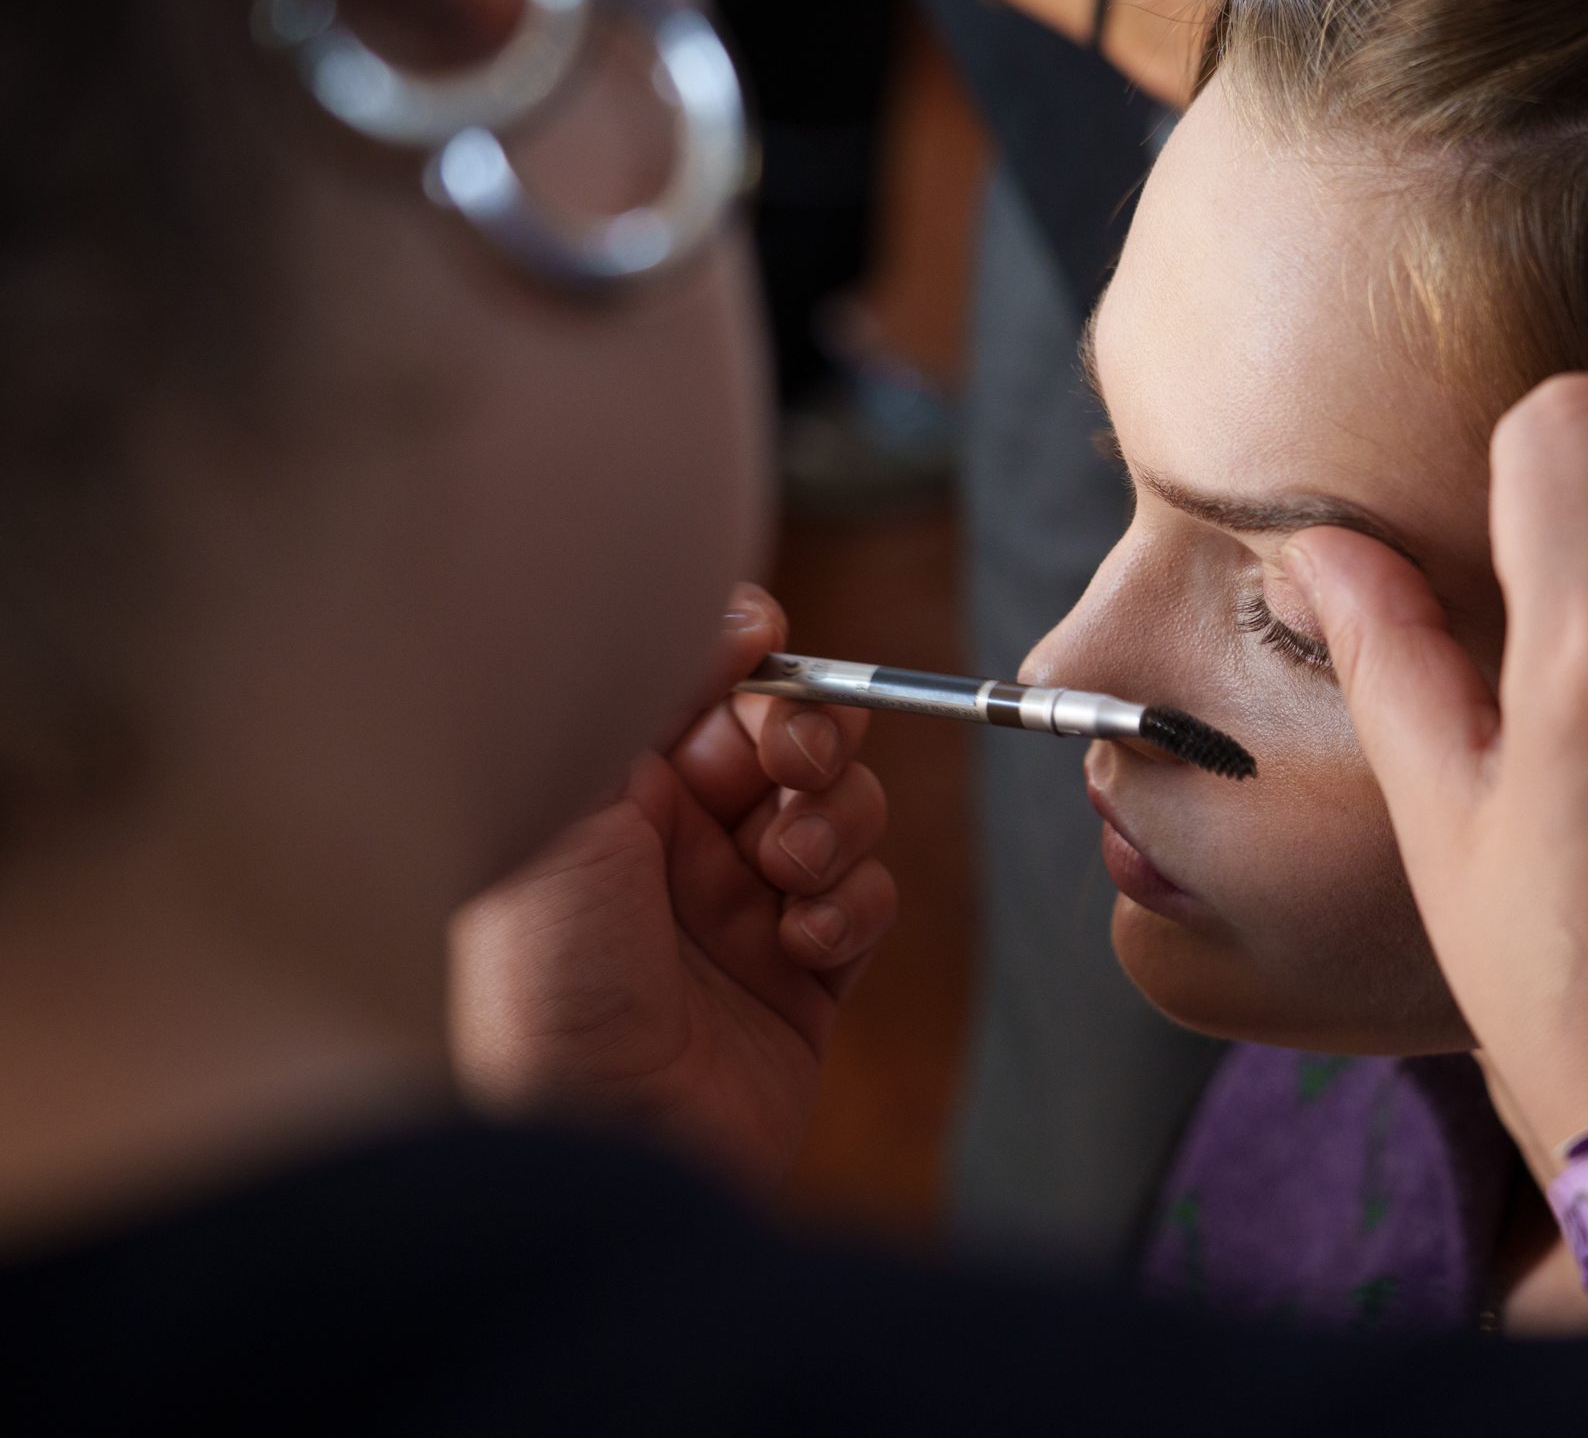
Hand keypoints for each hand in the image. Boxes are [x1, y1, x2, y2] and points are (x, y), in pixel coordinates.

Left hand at [450, 584, 896, 1188]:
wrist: (591, 1146)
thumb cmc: (548, 986)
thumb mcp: (565, 806)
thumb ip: (639, 695)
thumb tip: (725, 613)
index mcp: (607, 789)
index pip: (700, 680)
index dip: (747, 655)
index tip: (763, 648)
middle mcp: (674, 841)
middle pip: (788, 732)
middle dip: (807, 735)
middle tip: (787, 766)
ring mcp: (742, 908)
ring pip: (840, 809)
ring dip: (832, 825)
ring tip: (783, 875)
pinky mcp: (803, 978)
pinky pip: (867, 901)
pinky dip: (850, 909)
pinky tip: (801, 942)